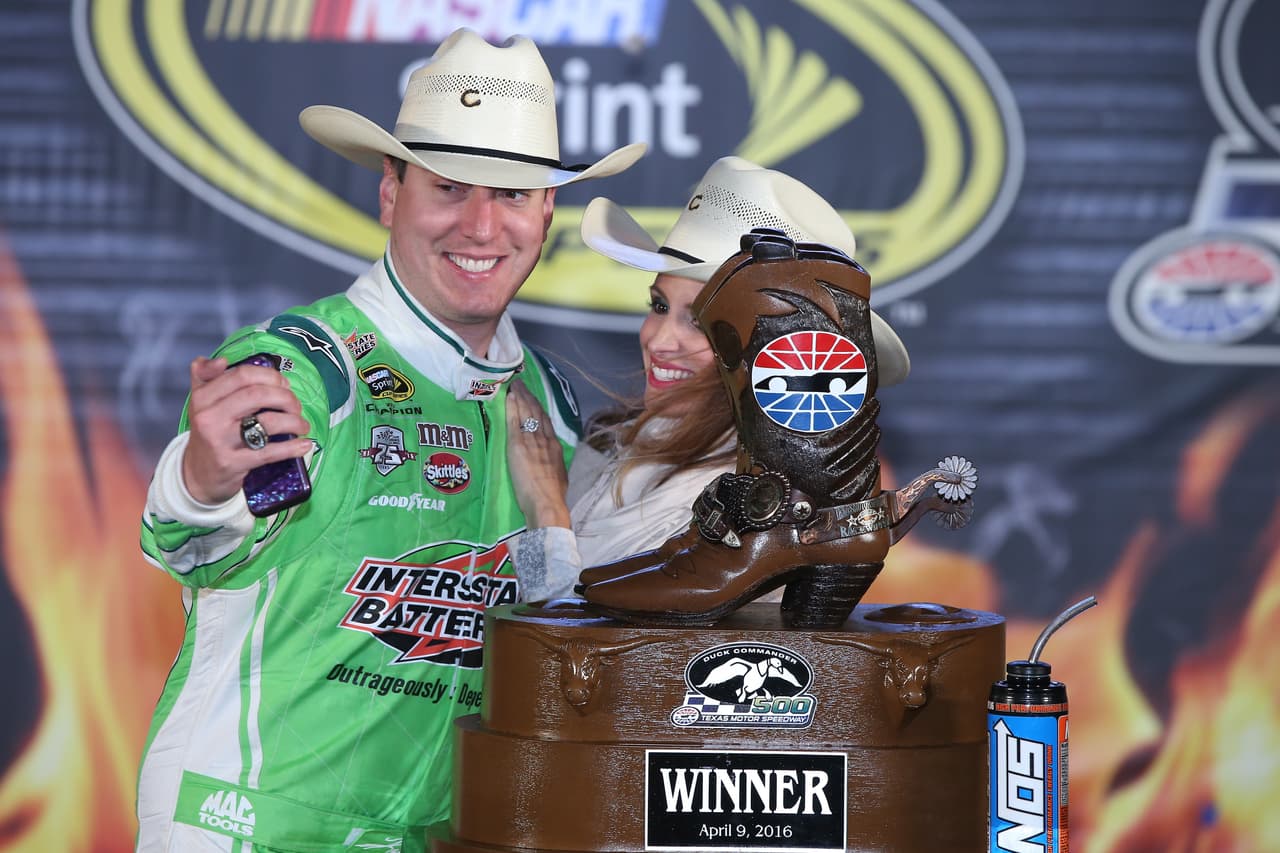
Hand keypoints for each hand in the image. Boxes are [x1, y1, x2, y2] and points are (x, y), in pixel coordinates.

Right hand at [181, 356, 311, 504]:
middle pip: (258, 395)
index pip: (242, 376)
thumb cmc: (209, 432)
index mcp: (203, 397)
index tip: (284, 384)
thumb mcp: (201, 402)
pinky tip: (304, 444)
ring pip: (268, 422)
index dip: (270, 376)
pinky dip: (292, 448)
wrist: (198, 475)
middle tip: (296, 406)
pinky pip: (269, 452)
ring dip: (294, 421)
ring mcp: (220, 441)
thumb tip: (221, 360)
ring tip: (302, 426)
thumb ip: (206, 375)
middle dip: (286, 398)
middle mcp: (209, 417)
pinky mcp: (232, 463)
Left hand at [505, 380, 570, 528]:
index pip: (546, 421)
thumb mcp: (559, 475)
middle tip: (521, 384)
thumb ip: (554, 464)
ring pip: (526, 413)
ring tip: (515, 385)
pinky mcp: (518, 445)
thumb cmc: (552, 496)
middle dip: (529, 397)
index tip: (533, 398)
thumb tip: (552, 462)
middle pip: (537, 412)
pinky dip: (512, 407)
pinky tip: (509, 398)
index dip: (539, 408)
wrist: (546, 502)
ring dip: (520, 397)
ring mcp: (532, 440)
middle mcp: (545, 439)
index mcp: (555, 446)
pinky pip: (515, 421)